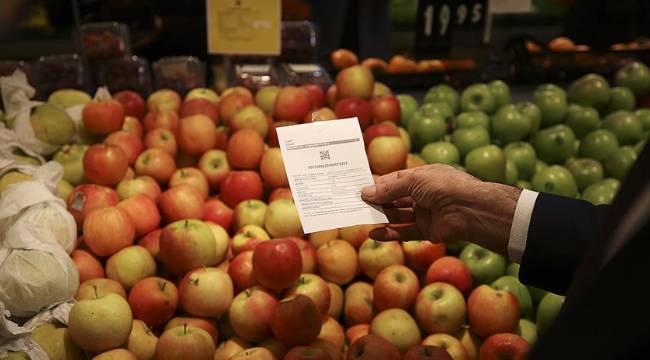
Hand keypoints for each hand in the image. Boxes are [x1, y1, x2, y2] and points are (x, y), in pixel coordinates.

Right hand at [361, 164, 520, 254]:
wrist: (471, 209)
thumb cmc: (444, 186)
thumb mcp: (414, 181)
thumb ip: (389, 188)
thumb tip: (365, 192)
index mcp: (422, 177)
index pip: (395, 180)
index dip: (377, 184)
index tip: (358, 188)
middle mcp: (423, 194)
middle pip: (395, 198)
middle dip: (376, 201)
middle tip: (354, 204)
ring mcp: (425, 213)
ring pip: (398, 215)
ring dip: (380, 216)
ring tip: (360, 217)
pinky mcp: (427, 231)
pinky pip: (405, 232)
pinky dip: (389, 233)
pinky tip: (373, 233)